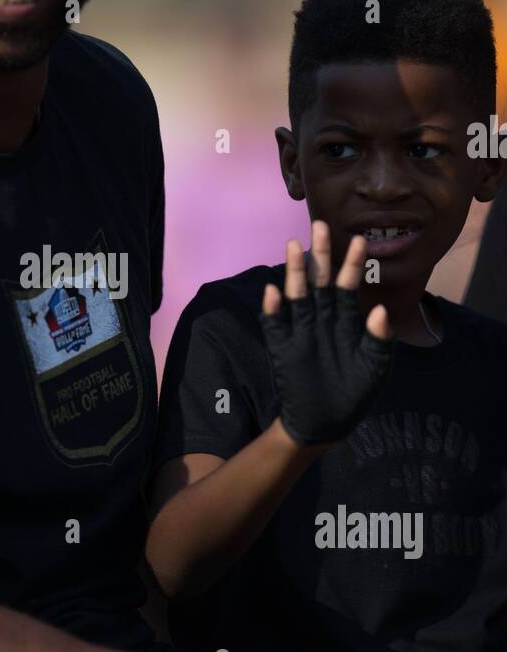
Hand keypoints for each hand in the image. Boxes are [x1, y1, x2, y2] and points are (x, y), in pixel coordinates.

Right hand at [260, 221, 392, 446]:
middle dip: (320, 255)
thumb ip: (378, 341)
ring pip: (297, 297)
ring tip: (294, 246)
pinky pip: (276, 326)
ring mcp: (301, 333)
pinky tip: (272, 291)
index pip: (349, 288)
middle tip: (321, 226)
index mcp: (347, 323)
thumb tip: (378, 310)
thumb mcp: (375, 369)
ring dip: (295, 273)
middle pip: (320, 282)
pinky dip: (273, 309)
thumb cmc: (355, 395)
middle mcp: (323, 321)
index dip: (352, 265)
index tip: (359, 240)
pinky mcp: (283, 349)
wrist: (325, 425)